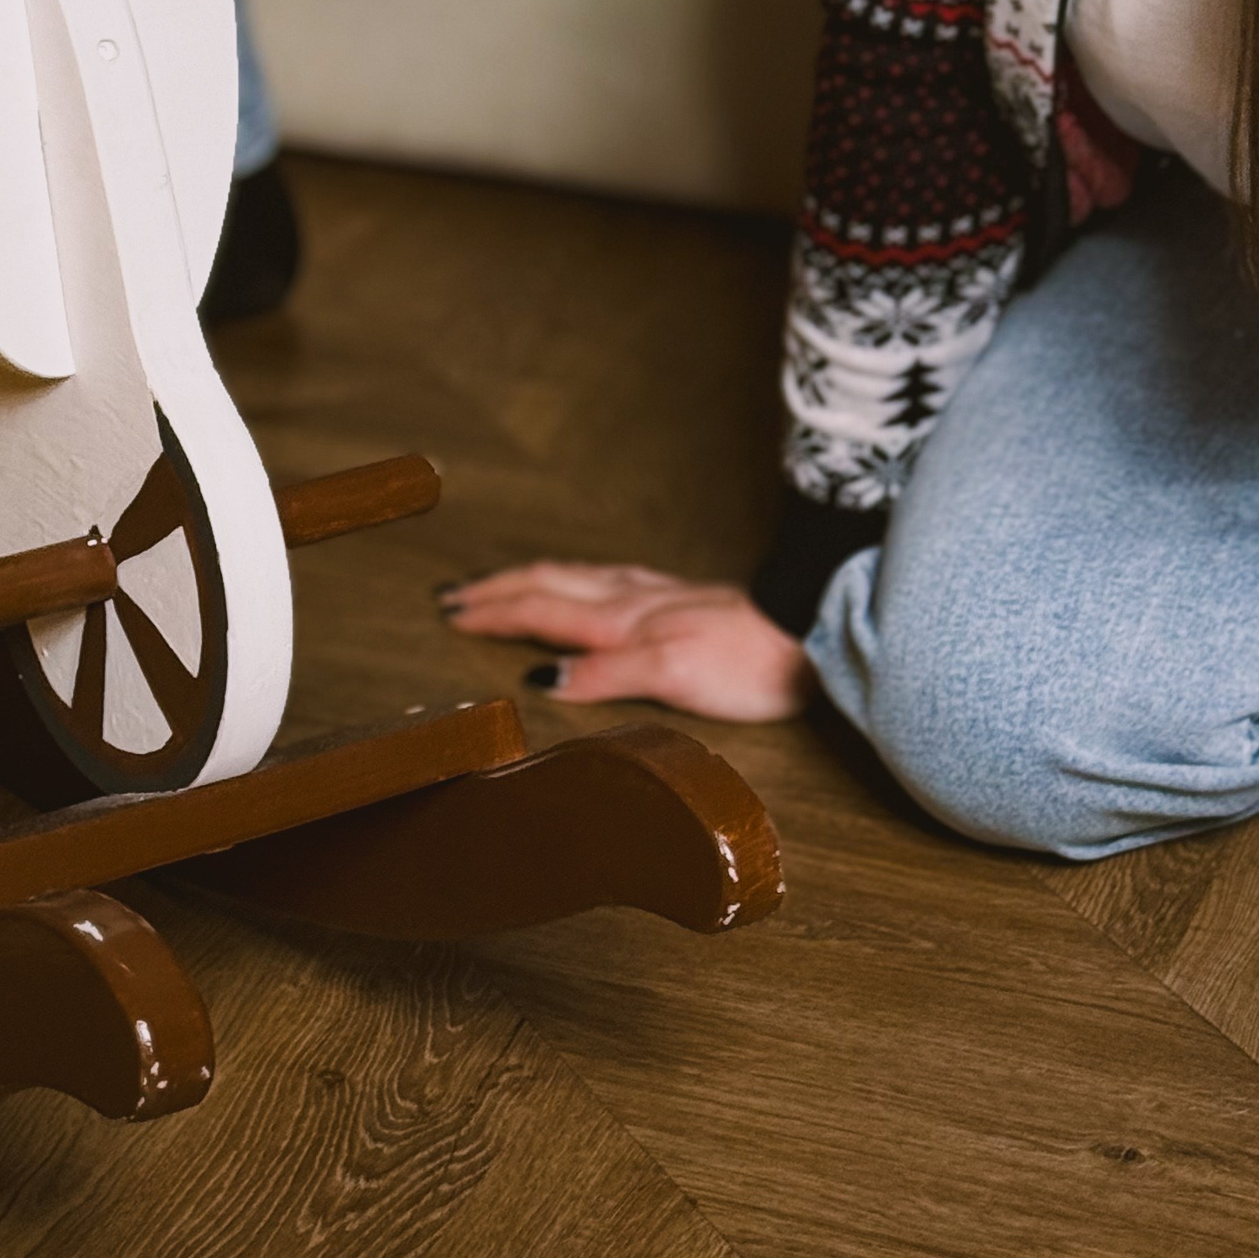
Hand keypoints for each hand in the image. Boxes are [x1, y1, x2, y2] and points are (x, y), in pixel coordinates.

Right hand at [437, 560, 809, 722]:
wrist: (809, 634)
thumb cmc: (747, 663)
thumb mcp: (670, 675)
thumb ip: (604, 673)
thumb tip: (540, 680)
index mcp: (620, 620)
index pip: (540, 611)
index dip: (493, 613)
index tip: (449, 613)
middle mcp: (629, 601)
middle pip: (547, 586)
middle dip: (496, 590)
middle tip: (452, 595)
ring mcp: (654, 595)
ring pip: (573, 578)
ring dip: (527, 581)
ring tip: (499, 584)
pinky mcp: (678, 598)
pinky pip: (603, 580)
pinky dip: (571, 580)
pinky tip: (581, 583)